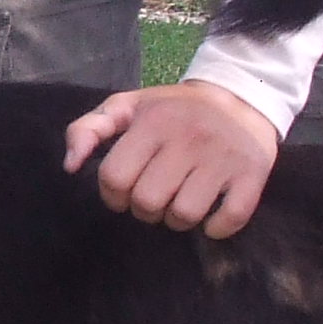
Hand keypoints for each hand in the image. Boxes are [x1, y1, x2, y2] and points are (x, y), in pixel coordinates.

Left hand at [62, 79, 280, 237]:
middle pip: (147, 202)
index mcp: (154, 122)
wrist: (240, 96)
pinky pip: (227, 219)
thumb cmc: (173, 109)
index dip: (113, 195)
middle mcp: (188, 138)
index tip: (124, 191)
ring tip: (180, 202)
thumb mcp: (127, 107)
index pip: (115, 178)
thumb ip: (88, 129)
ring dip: (177, 220)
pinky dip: (215, 227)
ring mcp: (222, 157)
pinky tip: (211, 215)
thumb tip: (70, 166)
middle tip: (155, 197)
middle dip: (145, 209)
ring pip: (184, 215)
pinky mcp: (251, 173)